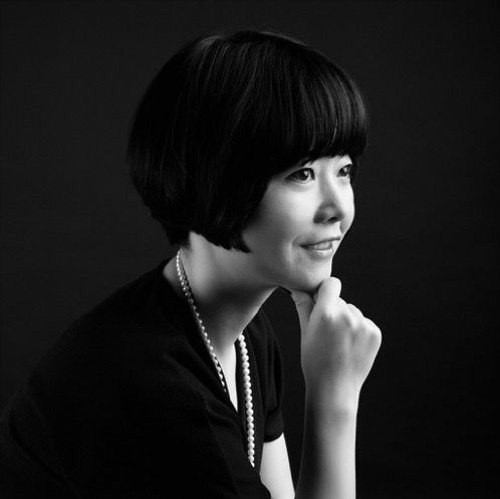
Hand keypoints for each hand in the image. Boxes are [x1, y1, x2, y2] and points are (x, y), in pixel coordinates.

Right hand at [289, 277, 381, 410]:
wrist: (334, 389)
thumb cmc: (314, 360)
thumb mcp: (305, 332)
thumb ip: (304, 305)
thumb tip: (298, 288)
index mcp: (326, 313)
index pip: (331, 284)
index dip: (325, 291)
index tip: (321, 300)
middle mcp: (347, 316)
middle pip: (341, 300)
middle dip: (334, 310)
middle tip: (327, 333)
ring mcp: (363, 325)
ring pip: (353, 312)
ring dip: (347, 320)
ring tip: (339, 342)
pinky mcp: (375, 333)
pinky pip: (364, 322)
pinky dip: (358, 331)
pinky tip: (350, 346)